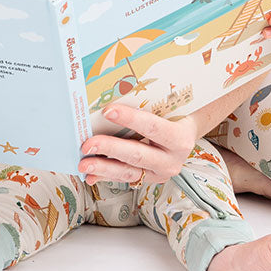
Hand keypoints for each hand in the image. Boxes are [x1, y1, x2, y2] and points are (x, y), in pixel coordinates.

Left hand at [78, 105, 199, 186]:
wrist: (187, 135)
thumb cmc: (176, 116)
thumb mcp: (171, 108)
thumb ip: (151, 103)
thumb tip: (117, 91)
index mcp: (180, 138)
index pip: (153, 127)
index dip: (130, 119)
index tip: (107, 110)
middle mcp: (172, 160)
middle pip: (137, 154)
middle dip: (109, 149)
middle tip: (87, 144)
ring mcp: (159, 173)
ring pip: (128, 172)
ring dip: (103, 168)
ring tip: (83, 164)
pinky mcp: (148, 179)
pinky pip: (124, 179)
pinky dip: (105, 176)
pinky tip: (90, 175)